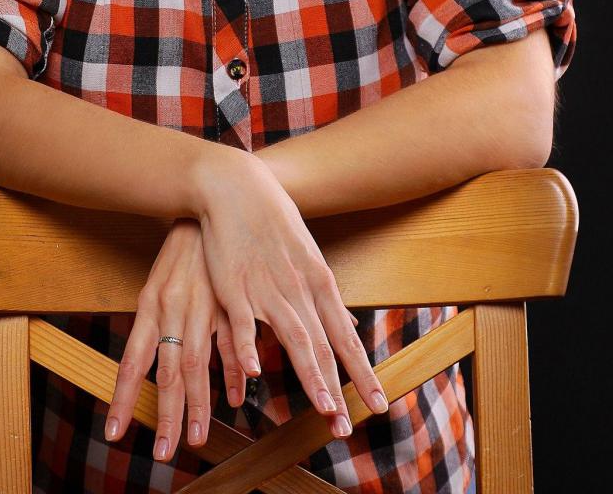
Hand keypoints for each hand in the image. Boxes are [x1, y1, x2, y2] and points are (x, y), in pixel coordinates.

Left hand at [104, 217, 249, 462]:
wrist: (208, 210)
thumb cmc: (180, 254)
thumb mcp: (157, 284)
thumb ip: (154, 326)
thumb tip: (143, 367)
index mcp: (149, 306)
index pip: (130, 362)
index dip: (122, 398)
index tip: (114, 433)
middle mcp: (172, 310)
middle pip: (165, 372)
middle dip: (163, 416)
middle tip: (161, 453)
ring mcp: (202, 307)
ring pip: (196, 364)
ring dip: (197, 405)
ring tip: (196, 439)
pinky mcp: (229, 302)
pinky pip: (230, 344)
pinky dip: (233, 372)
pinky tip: (234, 398)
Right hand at [194, 150, 388, 438]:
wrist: (236, 186)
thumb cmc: (272, 222)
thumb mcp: (307, 256)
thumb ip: (324, 296)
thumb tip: (349, 323)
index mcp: (319, 282)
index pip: (346, 337)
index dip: (362, 373)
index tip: (379, 404)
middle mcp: (300, 289)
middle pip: (323, 344)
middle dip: (339, 387)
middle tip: (347, 426)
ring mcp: (267, 288)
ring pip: (293, 336)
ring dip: (309, 373)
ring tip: (321, 406)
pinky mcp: (233, 286)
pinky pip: (243, 322)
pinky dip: (249, 347)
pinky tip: (254, 371)